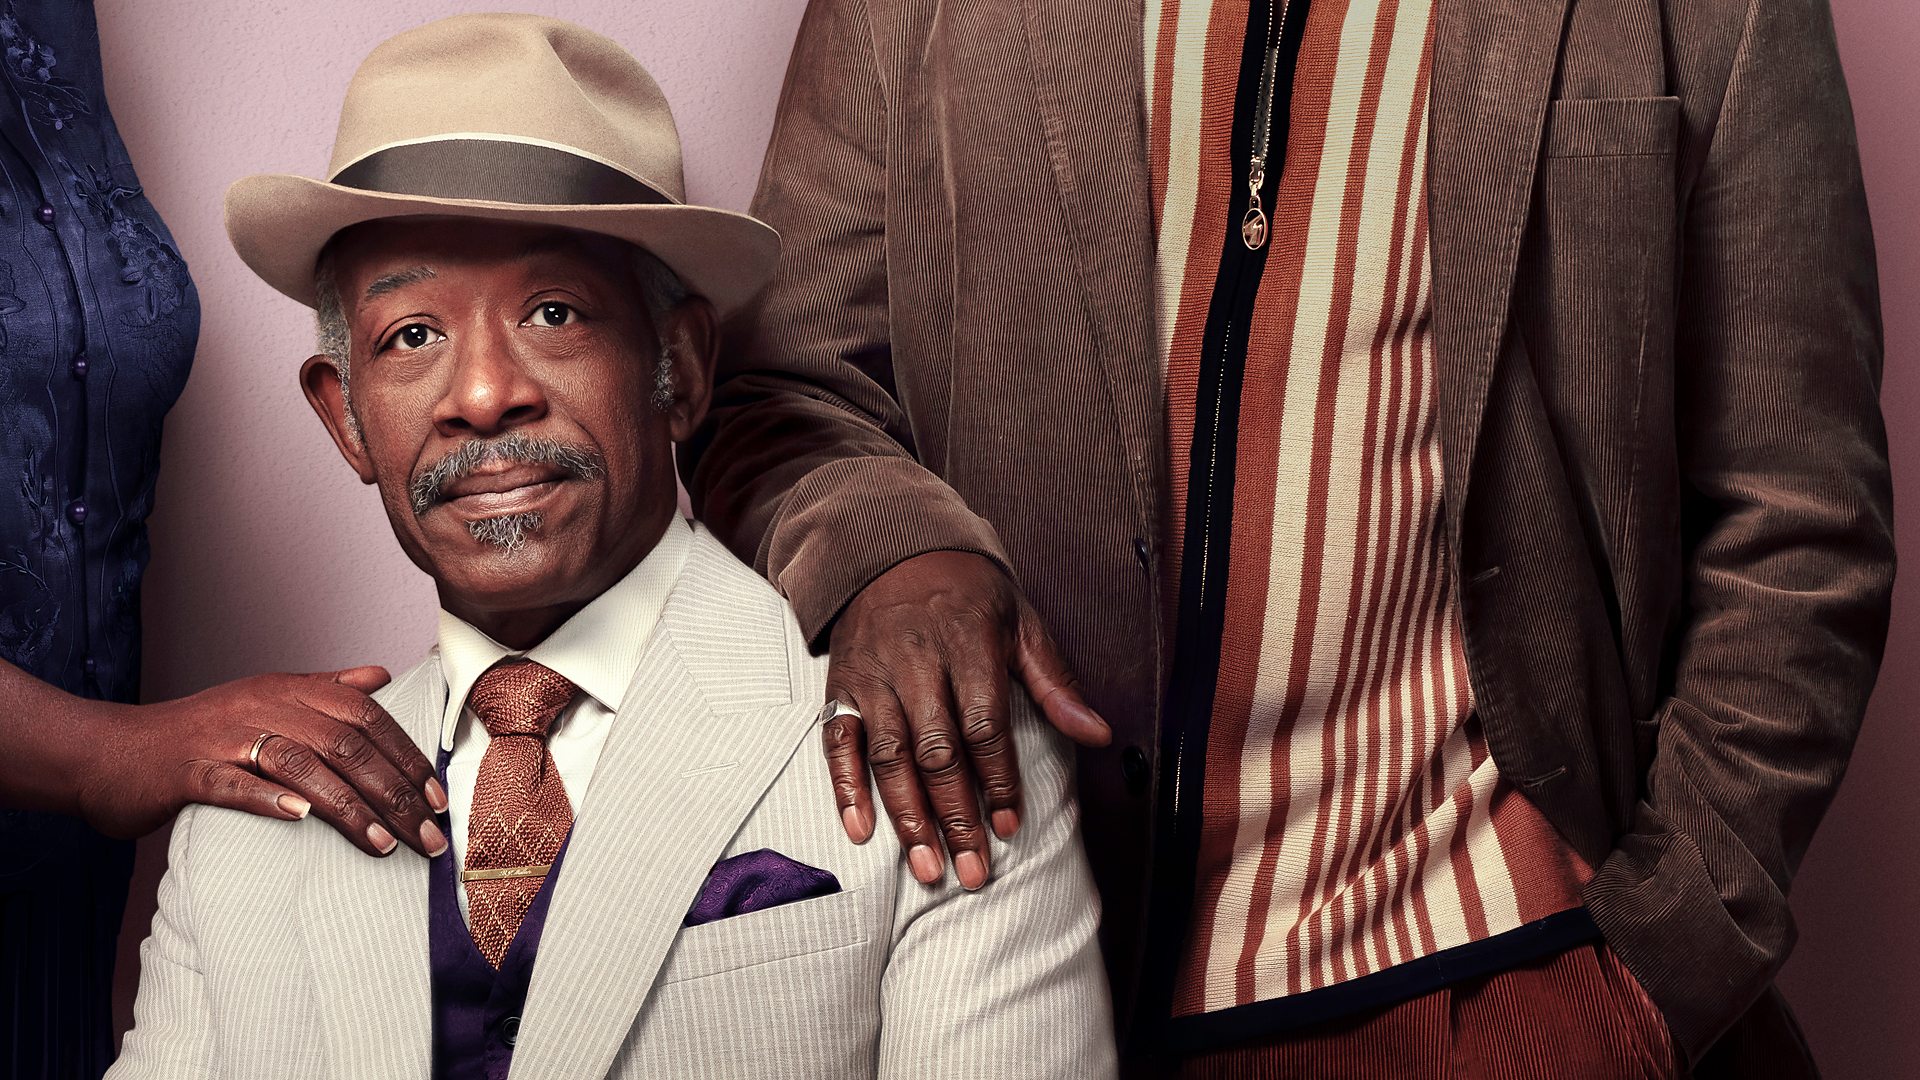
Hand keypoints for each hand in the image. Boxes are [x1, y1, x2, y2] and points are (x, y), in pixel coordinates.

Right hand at [77, 667, 448, 857]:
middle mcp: (263, 707)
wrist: (111, 752)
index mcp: (288, 690)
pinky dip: (267, 798)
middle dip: (395, 792)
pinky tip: (299, 817)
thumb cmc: (199, 733)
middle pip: (345, 745)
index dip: (407, 756)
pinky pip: (233, 783)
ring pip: (301, 765)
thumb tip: (379, 676)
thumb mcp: (266, 699)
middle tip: (428, 835)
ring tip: (385, 844)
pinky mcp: (188, 772)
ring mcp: (224, 738)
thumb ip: (325, 688)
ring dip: (349, 806)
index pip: (366, 718)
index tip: (439, 797)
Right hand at [823, 551, 1108, 889]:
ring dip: (908, 817)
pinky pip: (837, 741)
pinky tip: (862, 830)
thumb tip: (1099, 733)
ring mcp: (873, 675)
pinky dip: (845, 787)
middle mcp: (915, 661)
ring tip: (930, 867)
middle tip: (974, 870)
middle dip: (956, 816)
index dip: (997, 779)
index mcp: (967, 643)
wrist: (892, 550)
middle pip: (936, 751)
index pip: (984, 724)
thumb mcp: (1020, 623)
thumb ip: (1055, 683)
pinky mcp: (840, 685)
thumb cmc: (967, 593)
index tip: (1010, 824)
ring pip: (889, 756)